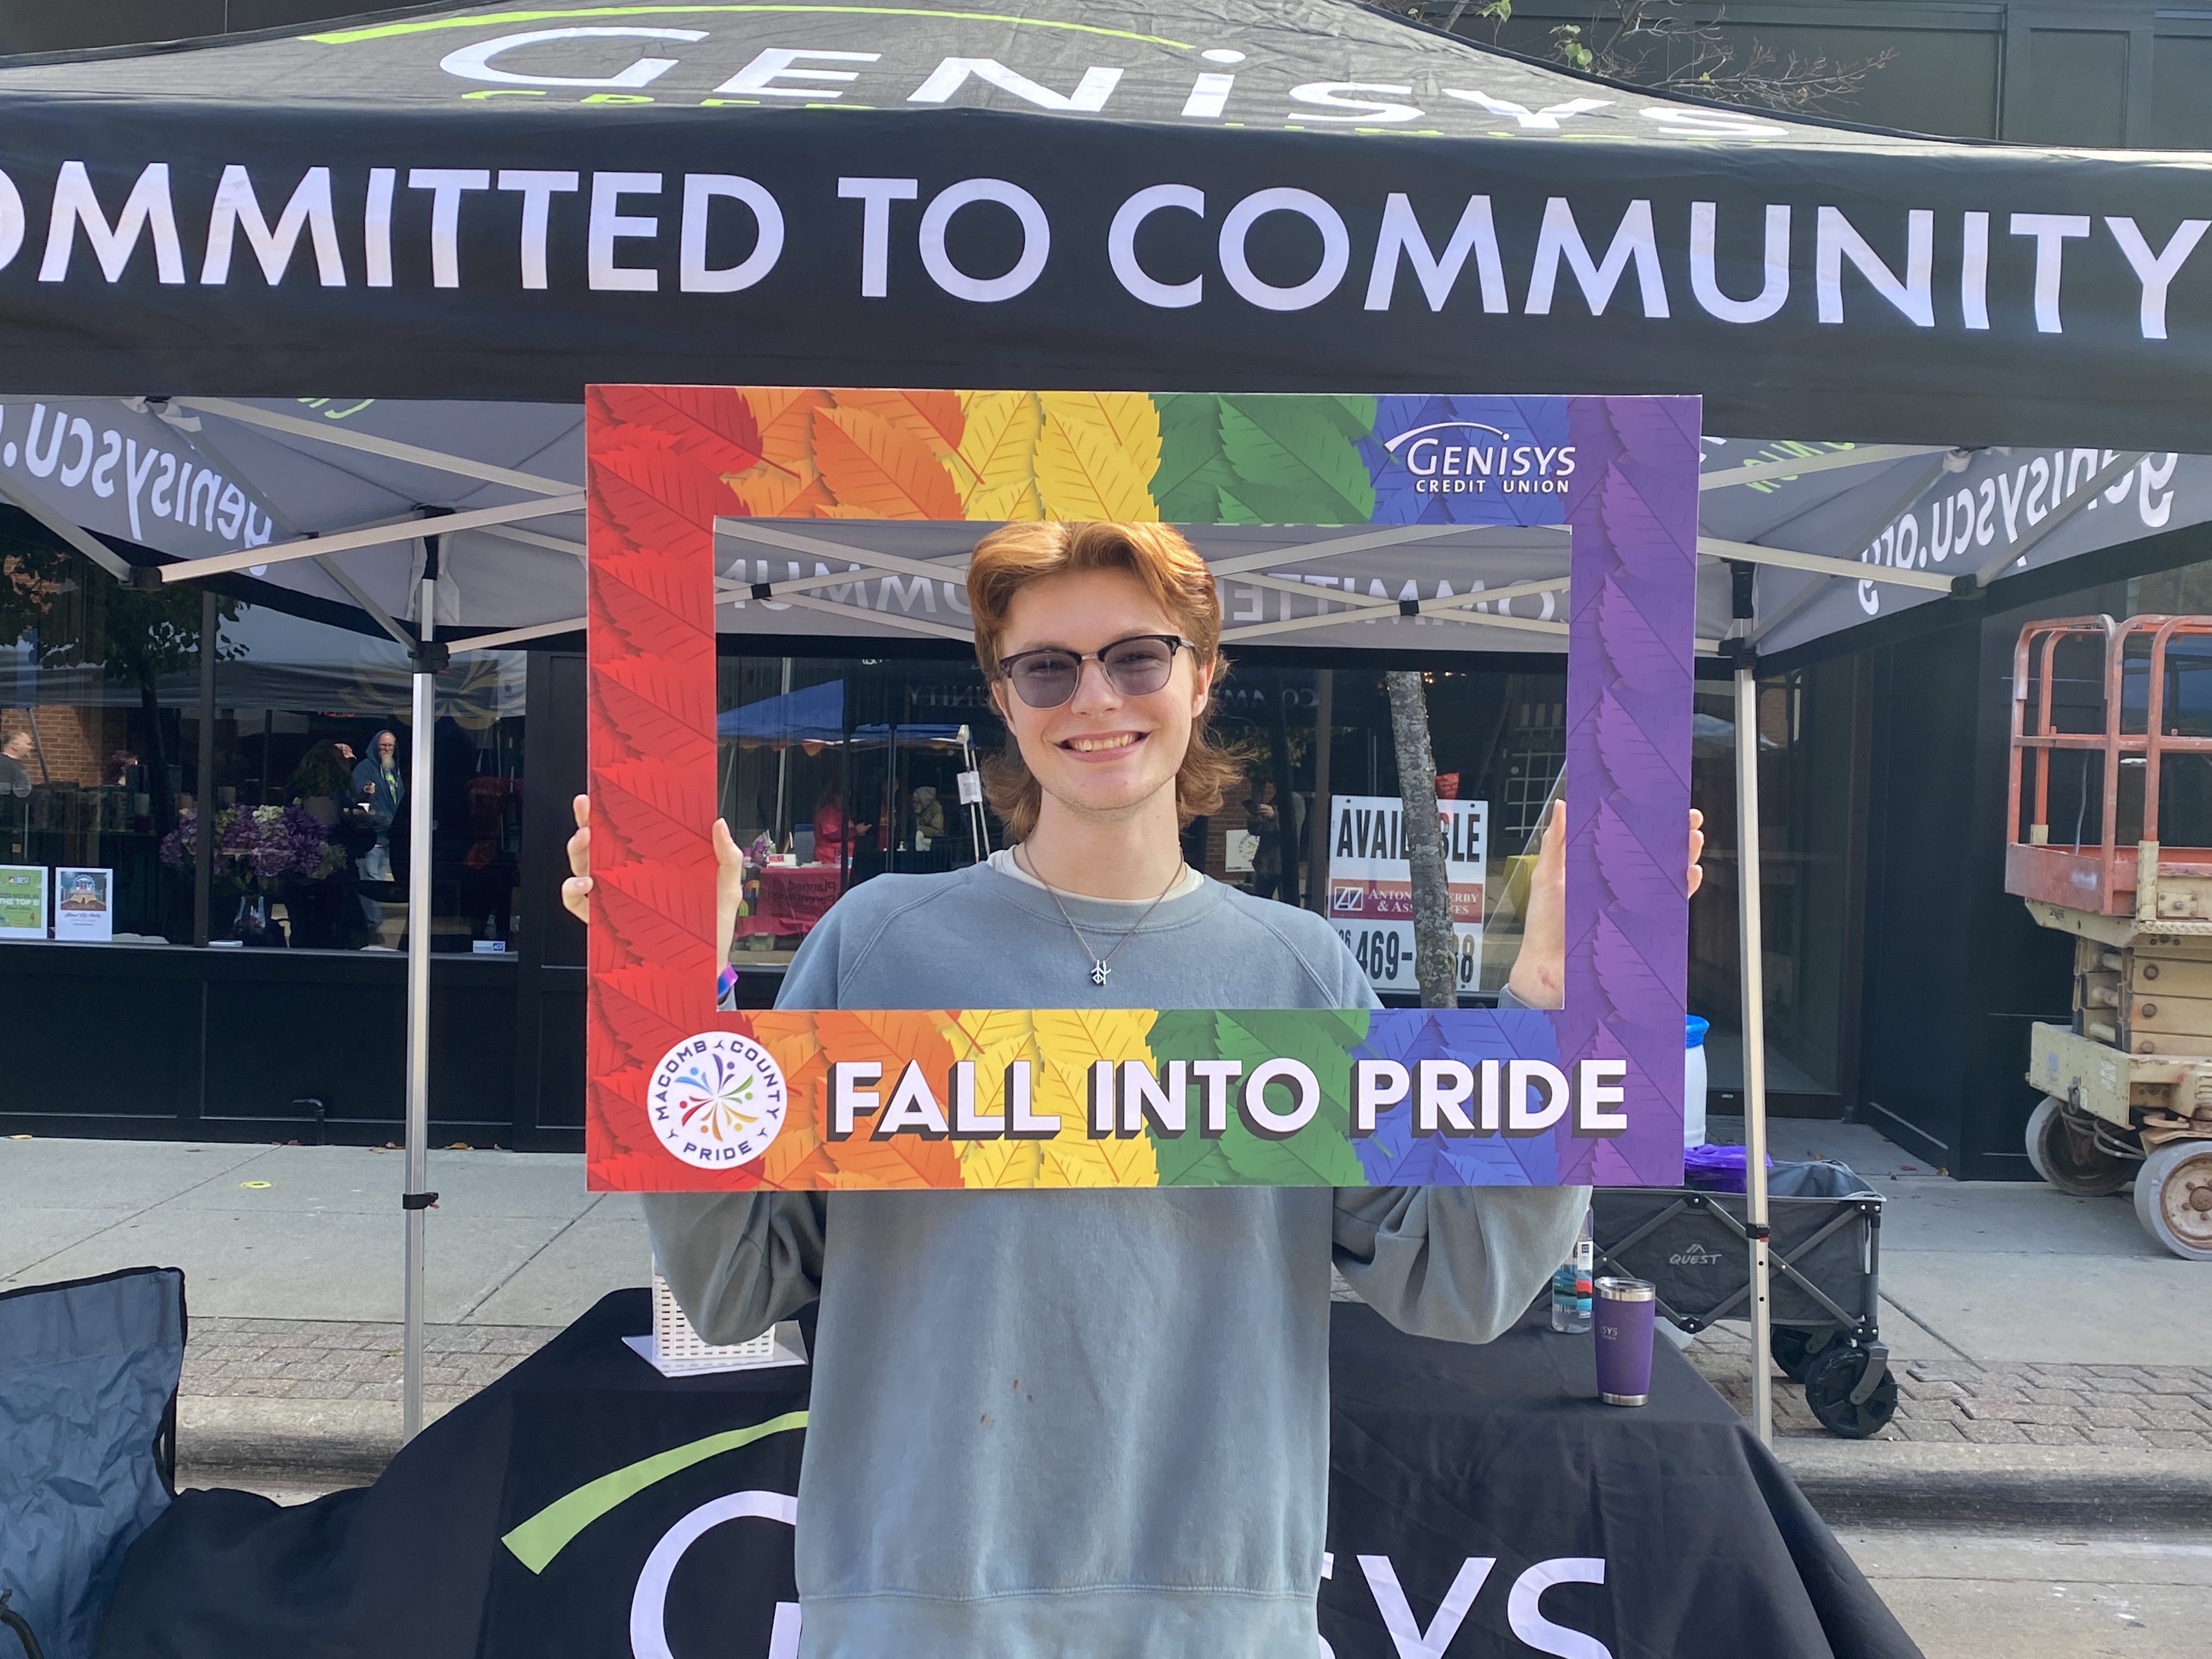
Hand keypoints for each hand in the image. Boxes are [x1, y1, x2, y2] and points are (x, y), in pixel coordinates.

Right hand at [562, 794, 748, 960]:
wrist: (705, 969)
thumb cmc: (714, 929)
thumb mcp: (726, 889)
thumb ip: (727, 858)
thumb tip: (718, 822)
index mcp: (655, 862)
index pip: (628, 831)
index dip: (612, 809)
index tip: (604, 791)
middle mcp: (630, 877)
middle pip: (599, 844)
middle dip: (586, 822)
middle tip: (587, 811)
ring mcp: (616, 899)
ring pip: (583, 867)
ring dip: (578, 851)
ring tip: (585, 842)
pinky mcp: (607, 923)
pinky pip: (579, 905)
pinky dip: (573, 891)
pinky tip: (585, 884)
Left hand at [1505, 802, 1703, 1009]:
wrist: (1547, 969)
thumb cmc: (1544, 926)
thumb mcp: (1547, 877)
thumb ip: (1557, 842)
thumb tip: (1561, 805)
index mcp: (1600, 870)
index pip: (1630, 841)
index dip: (1648, 823)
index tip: (1662, 803)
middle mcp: (1620, 887)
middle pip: (1655, 857)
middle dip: (1675, 836)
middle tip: (1688, 818)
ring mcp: (1632, 907)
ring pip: (1667, 878)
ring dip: (1684, 858)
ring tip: (1693, 840)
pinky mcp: (1640, 928)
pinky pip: (1668, 908)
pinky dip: (1682, 891)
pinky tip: (1689, 875)